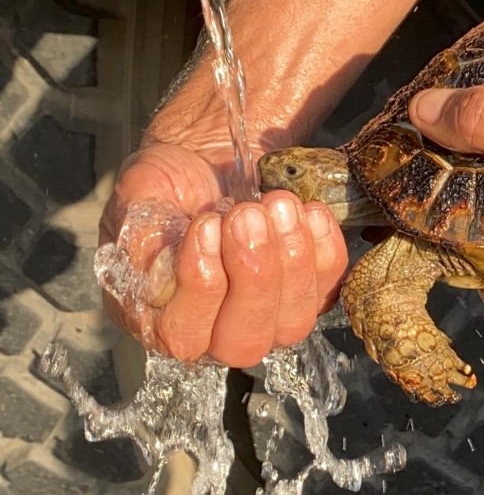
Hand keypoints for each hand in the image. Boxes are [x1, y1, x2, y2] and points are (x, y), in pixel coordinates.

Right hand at [99, 136, 346, 367]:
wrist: (210, 160)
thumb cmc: (169, 185)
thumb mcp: (138, 197)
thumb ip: (139, 234)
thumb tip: (159, 268)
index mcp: (158, 318)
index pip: (183, 335)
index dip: (200, 286)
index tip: (206, 225)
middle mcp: (215, 332)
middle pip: (244, 340)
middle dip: (254, 275)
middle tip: (249, 215)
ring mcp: (268, 318)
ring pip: (293, 322)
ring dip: (292, 261)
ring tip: (280, 206)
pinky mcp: (308, 293)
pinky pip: (328, 289)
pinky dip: (325, 251)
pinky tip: (310, 212)